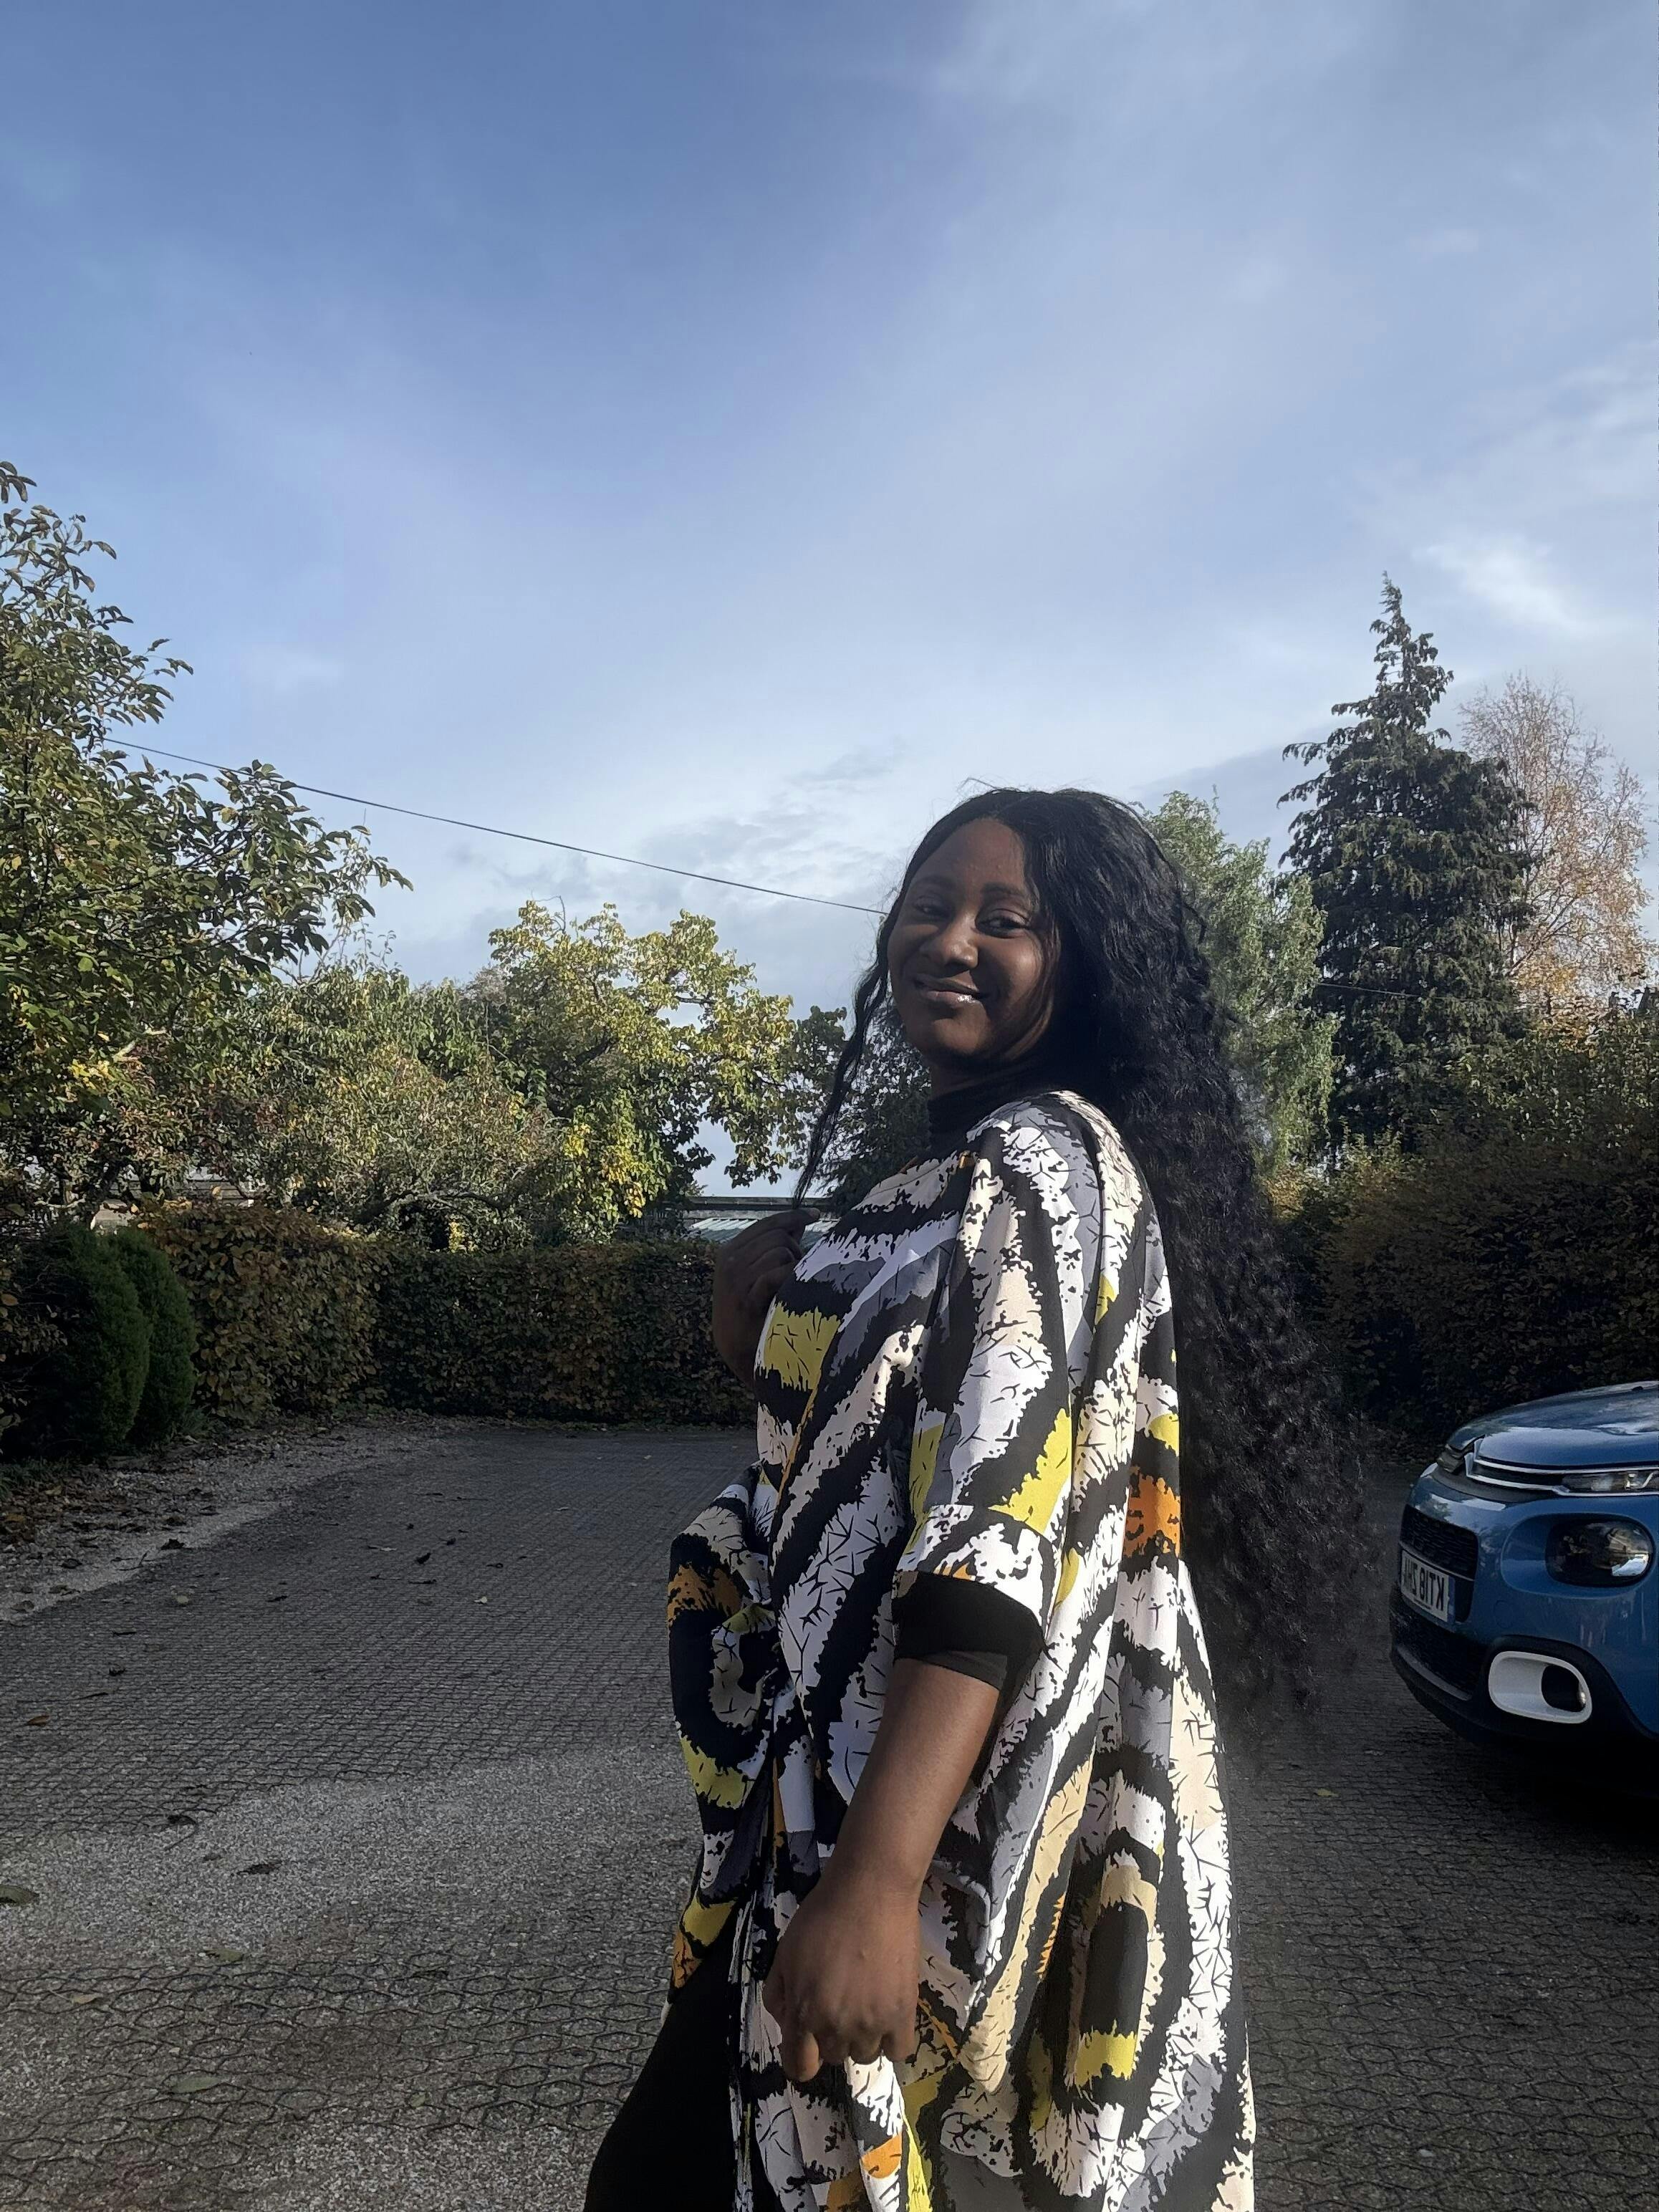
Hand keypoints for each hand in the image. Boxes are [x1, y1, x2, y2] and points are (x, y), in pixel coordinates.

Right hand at [711, 1209, 807, 1385]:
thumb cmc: (753, 1305)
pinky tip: (796, 1284)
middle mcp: (729, 1261)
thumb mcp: (756, 1271)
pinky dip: (790, 1275)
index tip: (816, 1214)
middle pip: (777, 1238)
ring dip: (795, 1266)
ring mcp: (736, 1280)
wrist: (736, 1346)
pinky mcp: (746, 1299)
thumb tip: (800, 1221)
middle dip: (796, 1250)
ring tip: (793, 1283)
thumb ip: (775, 1246)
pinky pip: (775, 1275)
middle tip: (800, 1270)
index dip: (793, 1216)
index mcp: (730, 1250)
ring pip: (779, 1253)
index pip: (767, 1224)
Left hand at [761, 1862, 920, 2081]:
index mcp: (802, 2013)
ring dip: (862, 2036)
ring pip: (864, 2055)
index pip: (799, 2067)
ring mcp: (871, 2023)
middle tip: (840, 2001)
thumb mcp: (785, 1953)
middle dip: (832, 2035)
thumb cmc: (822, 1916)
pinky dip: (892, 2039)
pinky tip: (888, 2014)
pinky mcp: (902, 2014)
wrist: (870, 1891)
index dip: (802, 2059)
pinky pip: (898, 2051)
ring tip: (866, 2001)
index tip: (809, 2046)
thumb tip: (787, 2023)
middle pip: (833, 2057)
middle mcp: (835, 2026)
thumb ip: (778, 1994)